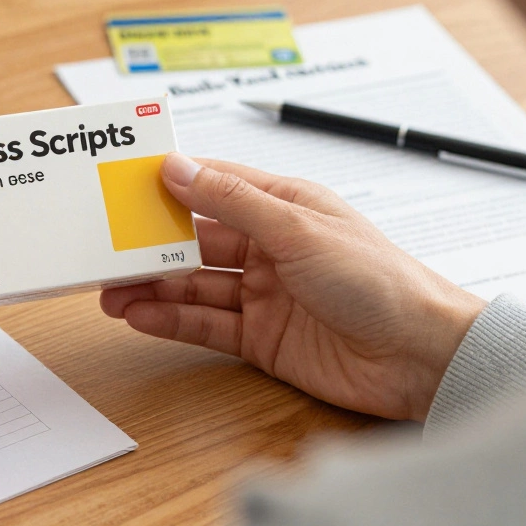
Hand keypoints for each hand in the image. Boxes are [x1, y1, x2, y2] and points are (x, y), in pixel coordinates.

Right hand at [102, 153, 485, 420]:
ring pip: (193, 285)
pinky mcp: (261, 338)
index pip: (213, 186)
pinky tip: (140, 317)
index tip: (122, 185)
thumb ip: (232, 201)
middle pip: (195, 240)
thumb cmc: (380, 281)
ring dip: (151, 287)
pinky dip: (170, 321)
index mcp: (284, 206)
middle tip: (104, 249)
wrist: (421, 357)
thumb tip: (179, 167)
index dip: (168, 184)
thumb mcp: (298, 229)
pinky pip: (205, 324)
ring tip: (109, 291)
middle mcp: (270, 247)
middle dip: (149, 245)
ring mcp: (264, 294)